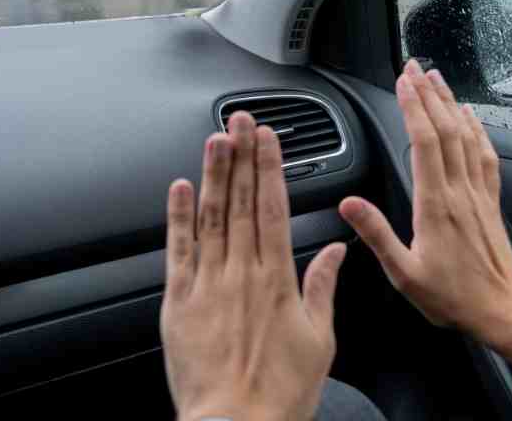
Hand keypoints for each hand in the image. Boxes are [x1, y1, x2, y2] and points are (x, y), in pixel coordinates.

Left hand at [161, 112, 345, 420]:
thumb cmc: (279, 389)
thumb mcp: (319, 339)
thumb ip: (323, 287)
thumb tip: (335, 251)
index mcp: (277, 279)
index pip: (273, 208)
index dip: (270, 168)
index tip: (269, 139)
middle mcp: (241, 273)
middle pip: (242, 202)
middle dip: (242, 157)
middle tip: (241, 121)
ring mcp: (207, 284)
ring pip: (211, 217)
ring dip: (213, 174)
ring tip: (215, 138)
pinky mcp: (179, 302)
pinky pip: (177, 250)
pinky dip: (178, 217)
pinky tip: (180, 187)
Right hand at [338, 60, 511, 371]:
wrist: (501, 308)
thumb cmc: (452, 296)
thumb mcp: (404, 272)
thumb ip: (377, 234)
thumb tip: (349, 204)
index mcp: (436, 205)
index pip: (424, 142)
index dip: (414, 107)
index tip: (404, 82)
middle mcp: (460, 191)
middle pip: (446, 129)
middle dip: (429, 94)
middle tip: (416, 67)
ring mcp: (478, 193)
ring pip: (466, 136)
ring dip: (451, 104)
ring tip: (438, 79)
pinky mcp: (490, 200)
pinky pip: (485, 155)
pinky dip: (477, 130)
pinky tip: (471, 117)